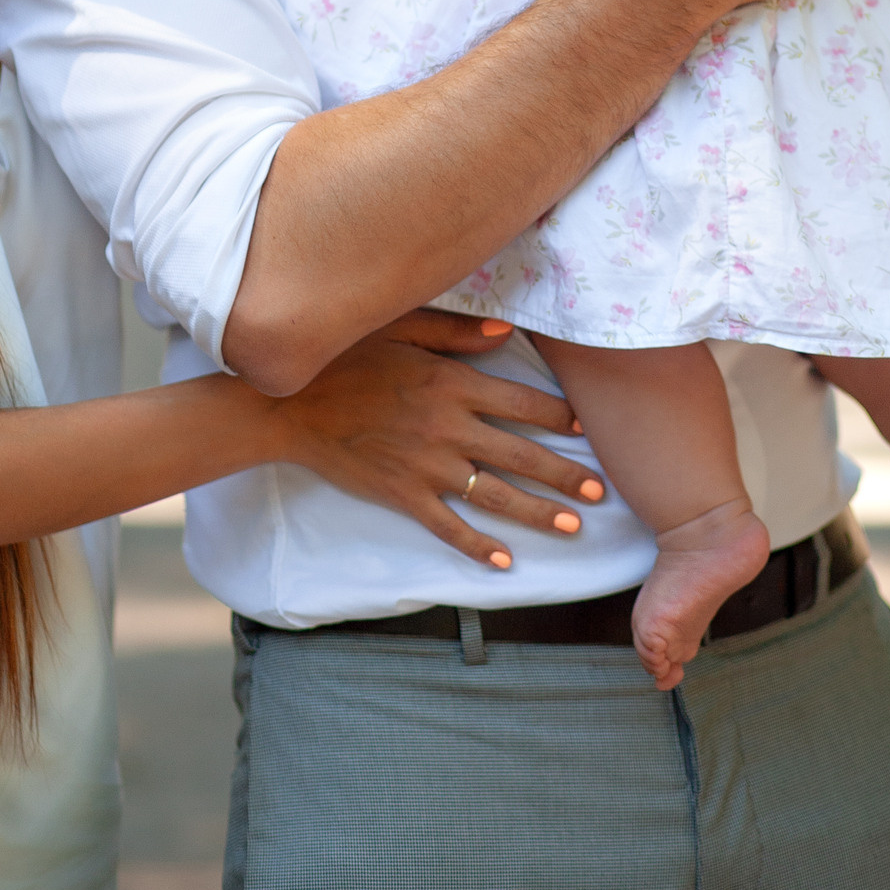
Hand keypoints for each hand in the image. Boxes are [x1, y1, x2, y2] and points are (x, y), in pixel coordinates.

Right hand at [272, 311, 606, 571]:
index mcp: (452, 382)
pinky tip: (503, 562)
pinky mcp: (403, 495)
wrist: (289, 404)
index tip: (585, 427)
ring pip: (496, 495)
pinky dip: (477, 546)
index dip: (559, 415)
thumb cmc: (345, 357)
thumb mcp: (400, 327)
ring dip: (539, 513)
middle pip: (521, 455)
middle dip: (566, 474)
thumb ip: (455, 332)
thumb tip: (506, 333)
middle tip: (600, 491)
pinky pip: (448, 526)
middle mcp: (448, 427)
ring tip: (574, 526)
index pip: (521, 402)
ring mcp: (427, 466)